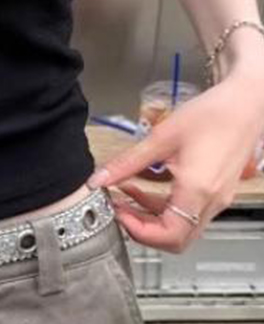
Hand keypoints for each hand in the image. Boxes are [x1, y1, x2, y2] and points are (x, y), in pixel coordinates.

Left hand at [86, 72, 263, 252]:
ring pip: (182, 226)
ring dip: (151, 216)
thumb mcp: (161, 137)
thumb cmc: (211, 115)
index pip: (170, 235)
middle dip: (143, 228)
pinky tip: (145, 185)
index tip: (118, 213)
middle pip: (176, 238)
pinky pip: (190, 212)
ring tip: (125, 194)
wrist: (244, 105)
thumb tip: (100, 178)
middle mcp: (212, 201)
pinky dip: (165, 206)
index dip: (140, 231)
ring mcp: (218, 199)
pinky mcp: (218, 191)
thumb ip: (128, 162)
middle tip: (118, 208)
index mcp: (197, 190)